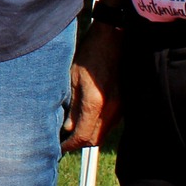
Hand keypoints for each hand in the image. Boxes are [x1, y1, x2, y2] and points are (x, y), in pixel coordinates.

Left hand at [63, 21, 122, 149]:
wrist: (113, 39)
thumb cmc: (90, 55)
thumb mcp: (72, 78)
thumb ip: (72, 106)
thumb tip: (68, 128)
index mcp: (95, 102)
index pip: (83, 136)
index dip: (70, 145)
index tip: (60, 146)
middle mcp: (112, 108)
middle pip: (96, 139)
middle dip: (79, 143)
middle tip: (65, 140)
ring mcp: (121, 106)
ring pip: (104, 132)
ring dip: (90, 135)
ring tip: (74, 129)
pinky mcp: (125, 102)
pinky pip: (111, 122)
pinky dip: (99, 126)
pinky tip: (87, 118)